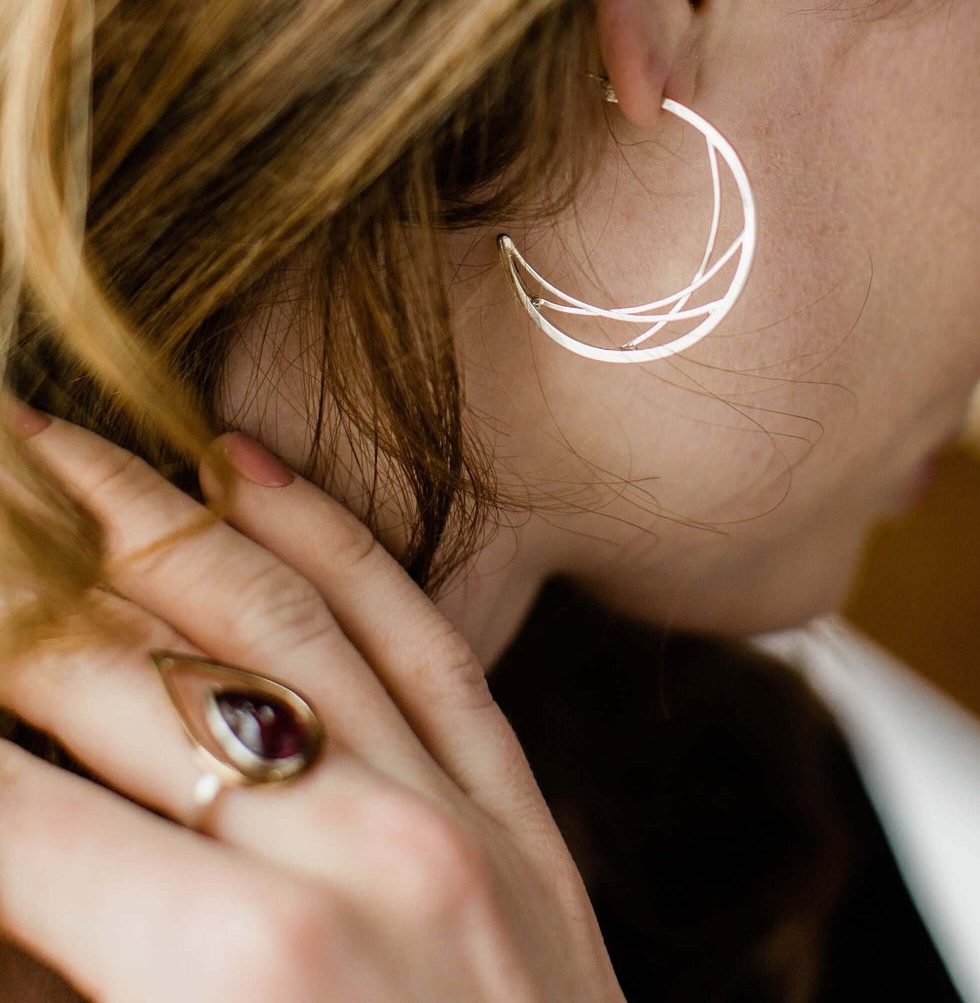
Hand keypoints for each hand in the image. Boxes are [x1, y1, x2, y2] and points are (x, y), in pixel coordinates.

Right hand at [0, 412, 625, 1001]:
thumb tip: (15, 863)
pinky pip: (419, 634)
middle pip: (117, 668)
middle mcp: (347, 859)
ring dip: (137, 512)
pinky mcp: (520, 817)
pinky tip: (240, 461)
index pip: (0, 799)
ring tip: (47, 439)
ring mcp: (452, 819)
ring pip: (268, 610)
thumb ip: (61, 969)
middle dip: (3, 580)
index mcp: (229, 976)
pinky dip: (327, 535)